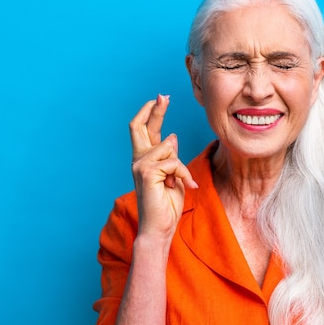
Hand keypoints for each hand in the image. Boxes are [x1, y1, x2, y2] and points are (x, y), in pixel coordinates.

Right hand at [129, 95, 197, 239]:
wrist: (159, 228)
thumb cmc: (167, 205)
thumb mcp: (174, 175)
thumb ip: (170, 156)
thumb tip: (172, 136)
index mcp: (144, 159)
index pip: (145, 130)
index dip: (152, 112)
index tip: (161, 98)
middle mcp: (138, 160)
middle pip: (140, 126)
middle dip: (154, 110)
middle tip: (164, 96)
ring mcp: (140, 165)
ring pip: (168, 147)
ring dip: (181, 165)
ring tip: (181, 182)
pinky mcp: (146, 172)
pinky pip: (173, 161)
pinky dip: (183, 173)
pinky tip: (185, 185)